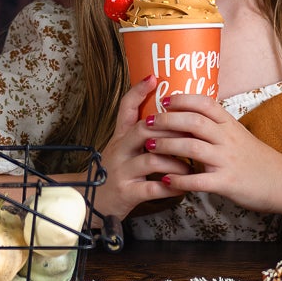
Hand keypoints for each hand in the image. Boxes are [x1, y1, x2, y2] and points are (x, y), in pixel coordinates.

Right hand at [93, 75, 185, 221]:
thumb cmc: (114, 174)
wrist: (91, 202)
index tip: (153, 78)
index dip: (138, 92)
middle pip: (142, 130)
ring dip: (175, 162)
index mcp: (119, 138)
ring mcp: (121, 171)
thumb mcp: (121, 150)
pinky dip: (171, 186)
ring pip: (151, 160)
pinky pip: (152, 188)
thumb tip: (166, 120)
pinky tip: (183, 185)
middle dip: (169, 130)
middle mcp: (119, 151)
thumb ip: (138, 136)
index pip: (126, 109)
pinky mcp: (127, 192)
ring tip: (190, 165)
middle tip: (190, 132)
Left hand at [148, 93, 281, 213]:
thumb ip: (216, 126)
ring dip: (168, 146)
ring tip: (150, 146)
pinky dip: (180, 179)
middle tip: (148, 122)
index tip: (164, 99)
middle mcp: (228, 139)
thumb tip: (188, 115)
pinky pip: (199, 181)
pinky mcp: (227, 183)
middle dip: (167, 120)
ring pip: (192, 148)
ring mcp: (227, 161)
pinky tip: (165, 179)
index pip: (205, 104)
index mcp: (230, 124)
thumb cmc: (256, 158)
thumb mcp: (238, 134)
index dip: (183, 99)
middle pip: (194, 122)